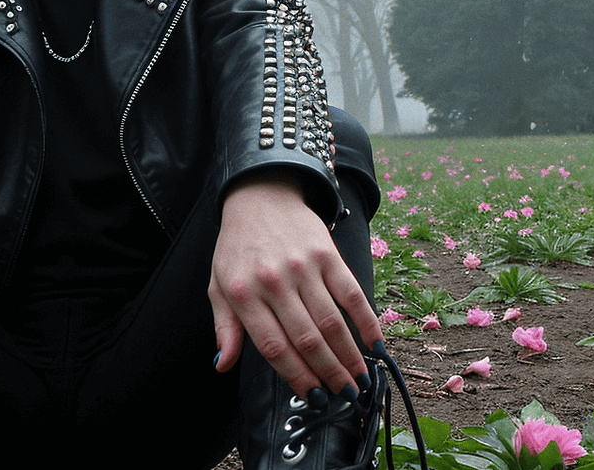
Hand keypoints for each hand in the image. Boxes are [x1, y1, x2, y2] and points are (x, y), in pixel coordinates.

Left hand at [207, 176, 382, 398]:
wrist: (260, 196)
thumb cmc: (238, 246)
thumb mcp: (219, 284)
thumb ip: (224, 327)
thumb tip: (221, 365)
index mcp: (243, 293)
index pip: (273, 347)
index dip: (296, 377)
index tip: (313, 397)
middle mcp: (273, 282)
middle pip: (306, 340)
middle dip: (328, 375)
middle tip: (345, 396)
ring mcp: (302, 267)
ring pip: (331, 323)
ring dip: (349, 356)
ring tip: (360, 380)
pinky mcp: (327, 254)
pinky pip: (352, 294)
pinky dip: (367, 321)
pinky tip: (375, 343)